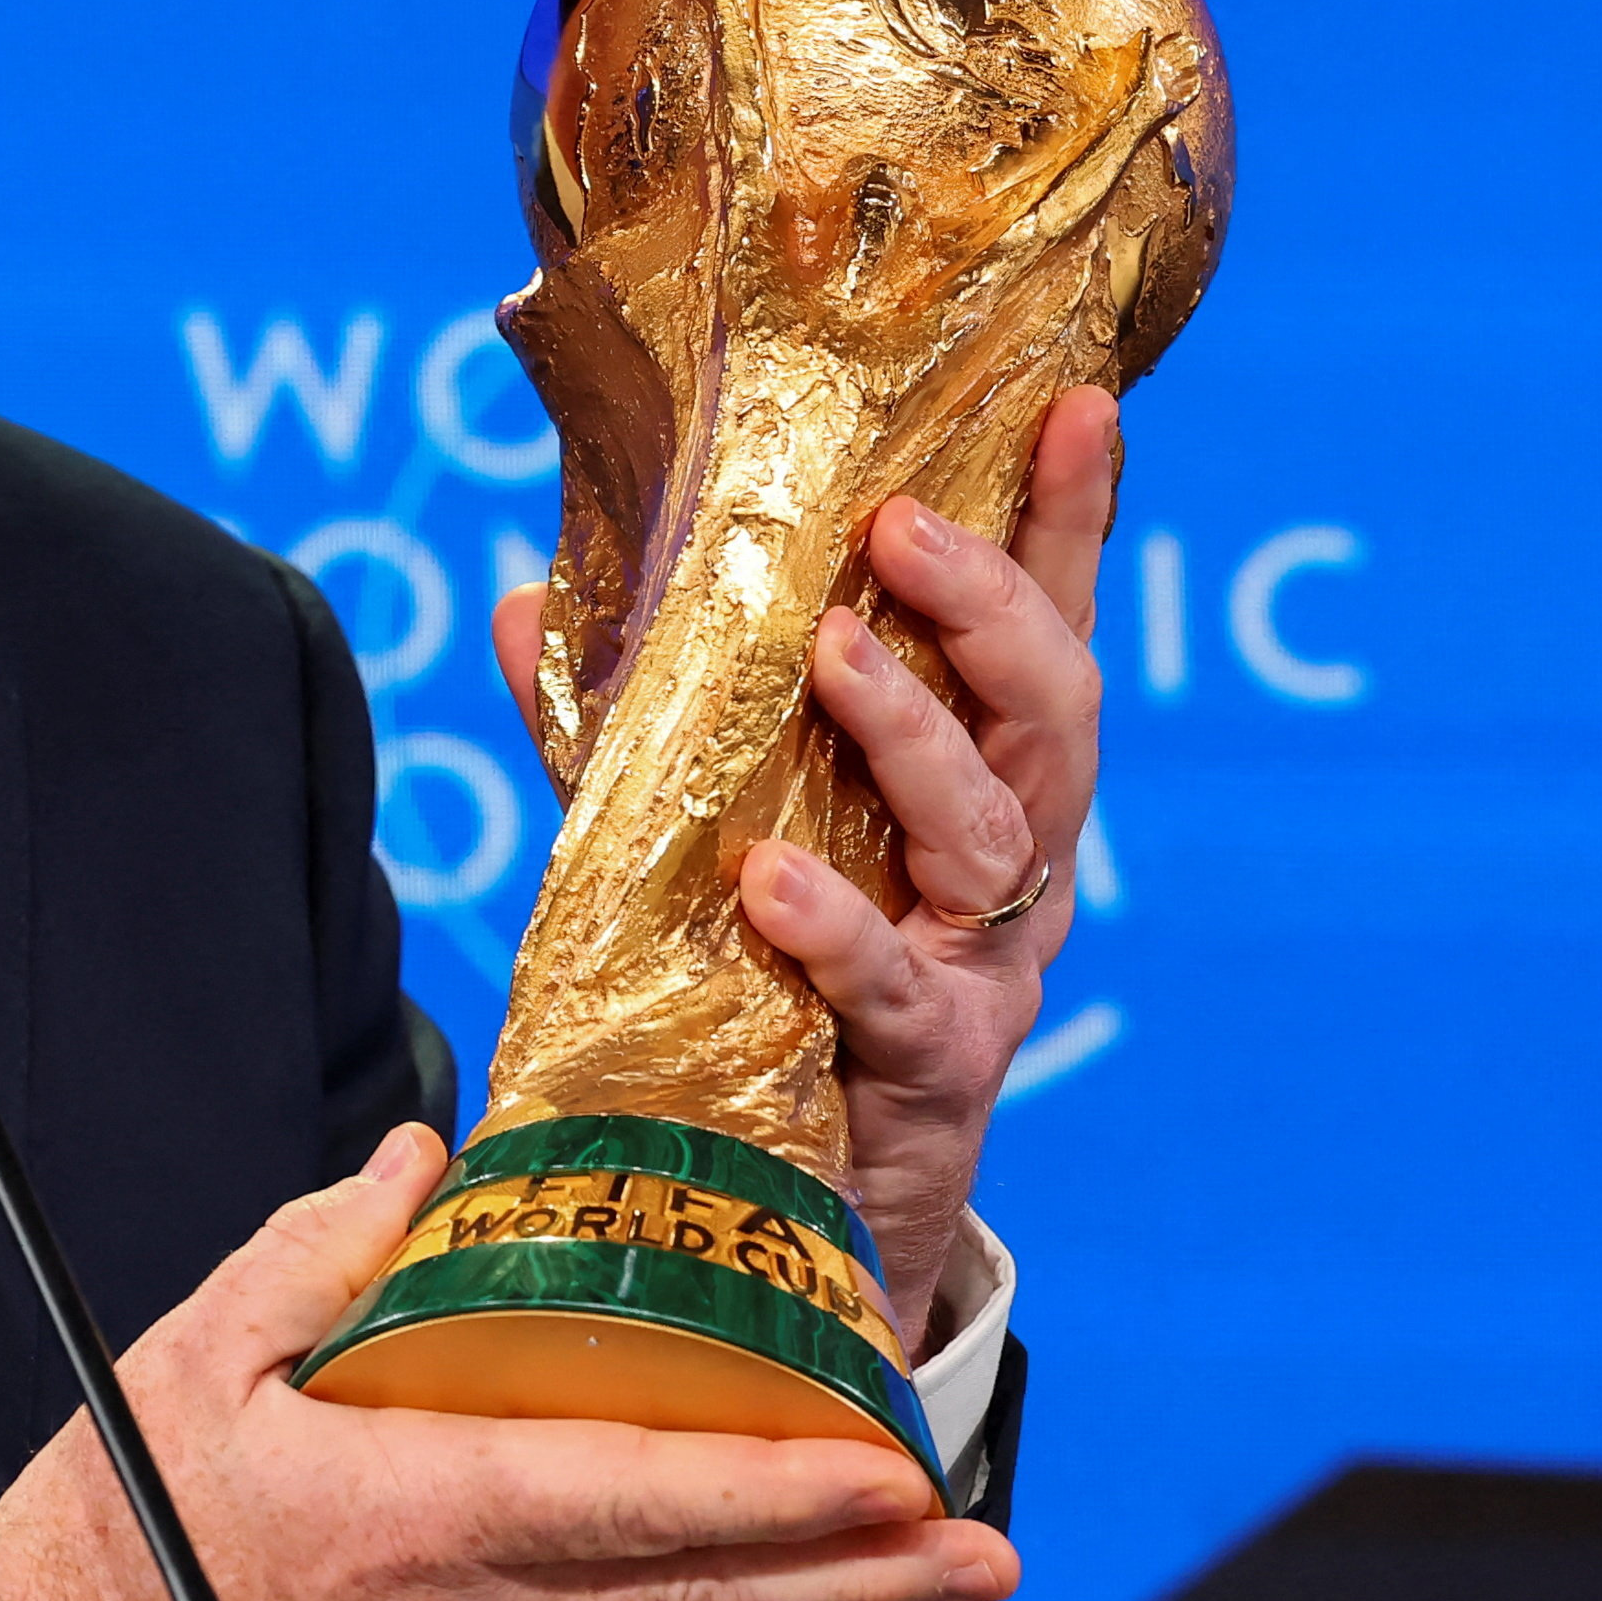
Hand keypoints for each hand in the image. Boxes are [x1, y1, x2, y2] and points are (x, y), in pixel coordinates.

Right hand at [0, 1125, 1020, 1600]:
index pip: (641, 1501)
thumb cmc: (123, 1531)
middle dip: (863, 1575)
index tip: (889, 1478)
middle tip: (983, 1555)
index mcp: (425, 1507)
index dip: (780, 1493)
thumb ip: (318, 1248)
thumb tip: (420, 1159)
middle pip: (707, 1594)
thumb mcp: (194, 1354)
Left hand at [489, 386, 1119, 1349]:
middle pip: (1050, 710)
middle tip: (898, 530)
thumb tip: (522, 597)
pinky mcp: (940, 1066)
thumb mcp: (695, 830)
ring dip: (914, 735)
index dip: (1068, 519)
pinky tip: (773, 882)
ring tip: (834, 655)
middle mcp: (1010, 858)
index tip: (1079, 399)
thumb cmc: (762, 983)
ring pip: (994, 832)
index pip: (1041, 627)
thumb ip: (628, 725)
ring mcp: (986, 963)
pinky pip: (901, 986)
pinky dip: (837, 928)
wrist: (793, 1201)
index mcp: (976, 778)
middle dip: (989, 606)